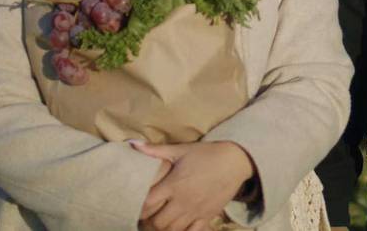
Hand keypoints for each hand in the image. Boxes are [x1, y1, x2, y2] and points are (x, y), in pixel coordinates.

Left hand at [131, 140, 255, 230]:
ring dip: (163, 228)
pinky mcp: (207, 217)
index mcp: (174, 184)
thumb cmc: (206, 154)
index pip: (148, 204)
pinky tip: (178, 227)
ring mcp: (196, 211)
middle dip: (149, 222)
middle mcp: (183, 201)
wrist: (235, 161)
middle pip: (158, 222)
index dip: (139, 207)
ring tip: (159, 222)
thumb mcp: (180, 149)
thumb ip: (155, 150)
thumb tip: (131, 143)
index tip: (136, 205)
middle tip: (146, 217)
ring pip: (173, 230)